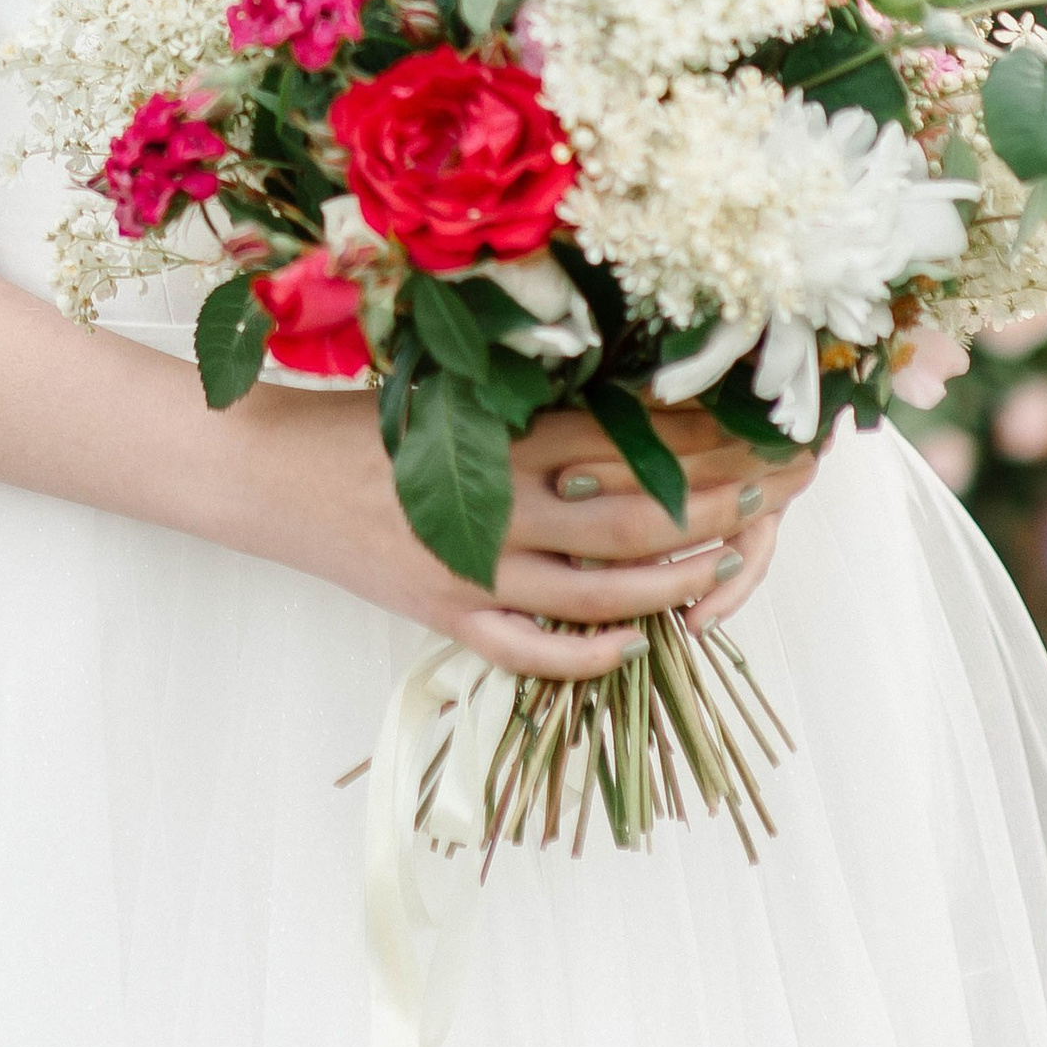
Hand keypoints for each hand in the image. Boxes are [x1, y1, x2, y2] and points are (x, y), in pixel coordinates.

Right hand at [240, 388, 816, 682]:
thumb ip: (530, 405)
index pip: (625, 438)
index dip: (701, 437)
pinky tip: (638, 644)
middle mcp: (490, 504)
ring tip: (731, 564)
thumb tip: (634, 401)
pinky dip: (587, 655)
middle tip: (777, 489)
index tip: (758, 427)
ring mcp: (468, 568)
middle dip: (716, 503)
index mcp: (493, 435)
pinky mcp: (443, 615)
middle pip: (630, 514)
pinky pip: (527, 650)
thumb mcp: (448, 391)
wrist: (269, 472)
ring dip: (674, 581)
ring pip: (595, 590)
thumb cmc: (363, 418)